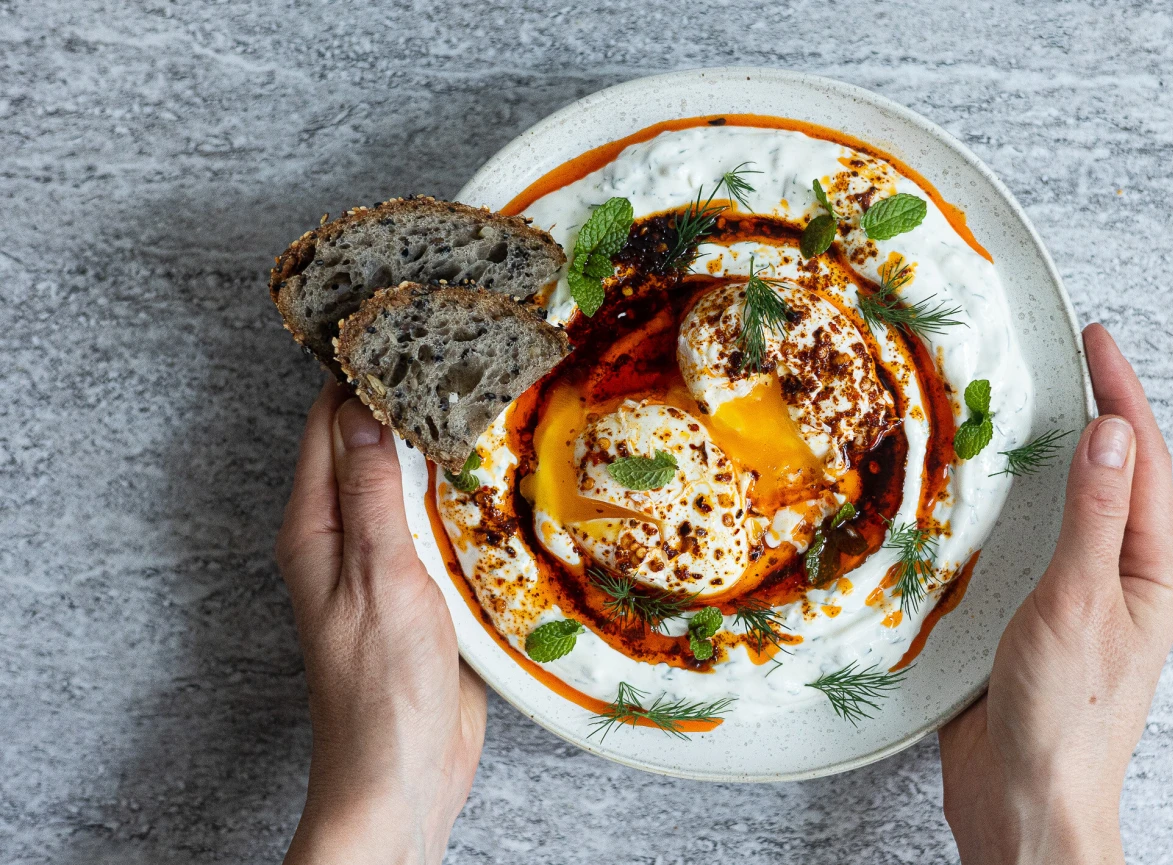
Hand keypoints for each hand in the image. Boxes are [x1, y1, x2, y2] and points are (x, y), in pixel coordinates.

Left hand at [275, 380, 487, 864]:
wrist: (405, 773)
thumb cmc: (381, 690)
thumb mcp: (380, 580)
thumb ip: (373, 498)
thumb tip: (366, 415)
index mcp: (315, 531)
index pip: (329, 429)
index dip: (359, 375)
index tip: (400, 324)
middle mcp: (343, 539)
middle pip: (369, 448)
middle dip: (406, 400)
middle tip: (459, 346)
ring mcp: (384, 564)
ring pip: (408, 484)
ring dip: (438, 445)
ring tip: (484, 390)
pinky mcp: (422, 590)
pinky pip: (437, 524)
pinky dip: (461, 493)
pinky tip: (497, 470)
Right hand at [939, 324, 1172, 864]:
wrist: (1023, 804)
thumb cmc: (1067, 719)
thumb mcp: (1081, 603)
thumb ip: (1094, 519)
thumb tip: (1112, 434)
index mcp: (1149, 575)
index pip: (1141, 463)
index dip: (1121, 393)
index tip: (1097, 339)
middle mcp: (1118, 582)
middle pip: (1111, 479)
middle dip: (1094, 414)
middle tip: (1066, 357)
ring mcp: (1073, 601)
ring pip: (1065, 511)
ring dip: (1050, 458)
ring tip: (1025, 406)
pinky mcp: (1028, 622)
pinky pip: (1024, 548)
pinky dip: (1007, 509)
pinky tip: (979, 494)